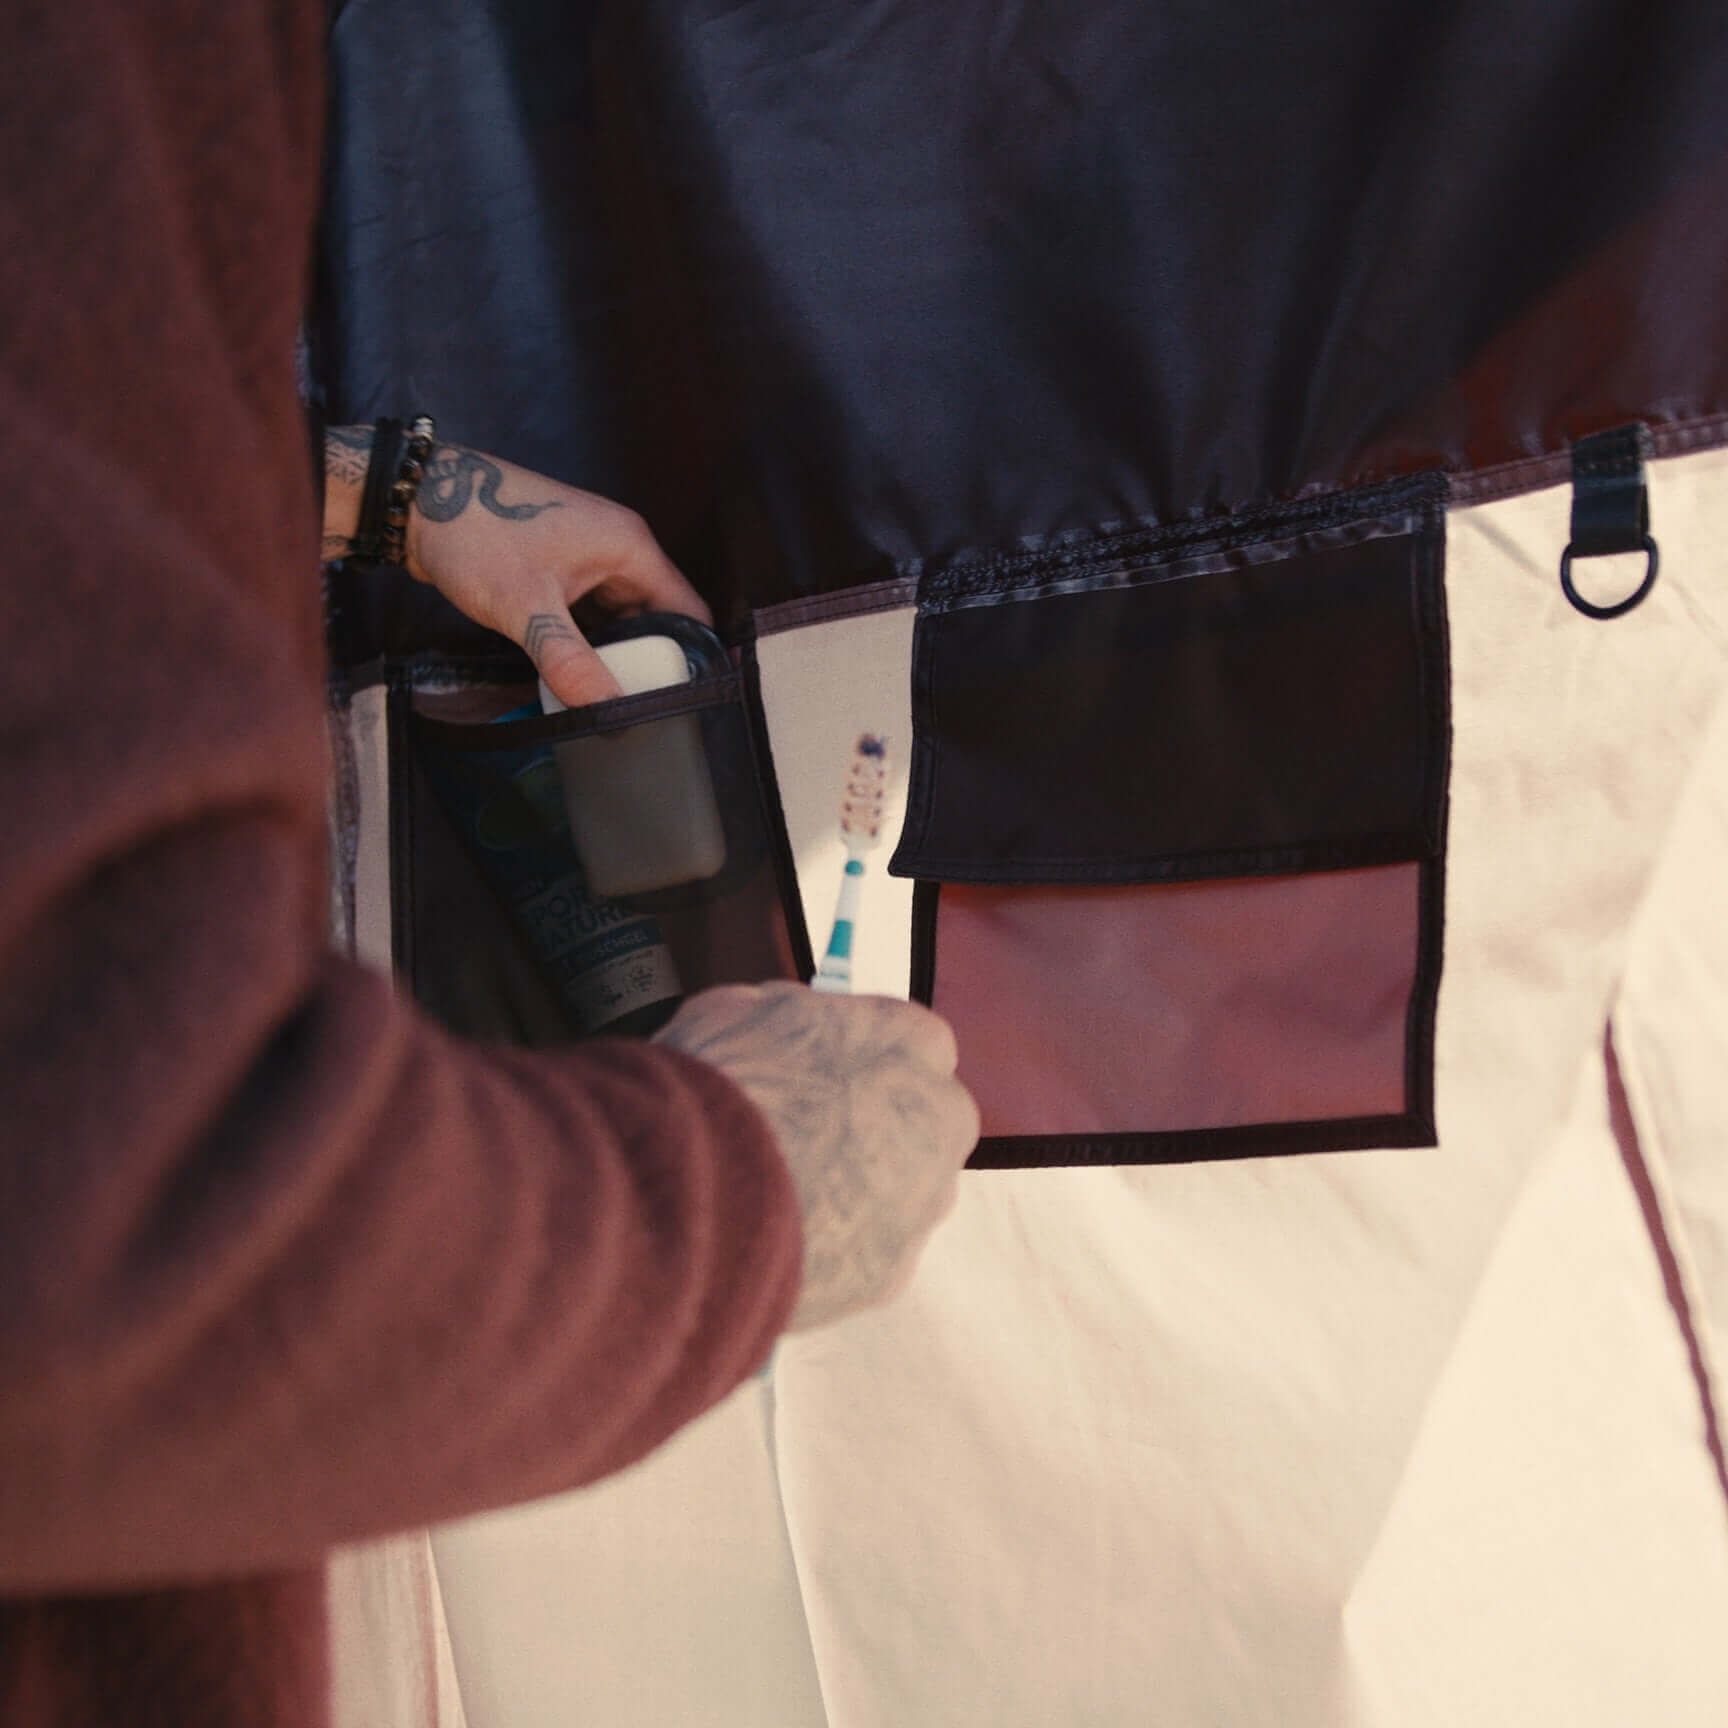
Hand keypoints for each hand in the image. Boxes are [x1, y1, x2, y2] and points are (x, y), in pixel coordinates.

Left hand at [324, 428, 708, 705]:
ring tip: (609, 699)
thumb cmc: (475, 533)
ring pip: (621, 620)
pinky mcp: (560, 568)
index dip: (693, 655)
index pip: (688, 609)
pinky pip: (591, 615)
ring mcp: (588, 557)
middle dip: (650, 662)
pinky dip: (588, 643)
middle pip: (657, 618)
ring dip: (615, 655)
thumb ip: (569, 661)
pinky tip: (576, 674)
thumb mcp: (526, 607)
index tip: (687, 698)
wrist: (417, 501)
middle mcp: (618, 548)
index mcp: (628, 546)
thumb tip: (605, 710)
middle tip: (642, 710)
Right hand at [654, 983, 980, 1331]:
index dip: (861, 1061)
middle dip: (876, 1130)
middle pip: (921, 1122)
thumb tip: (786, 1025)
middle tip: (806, 1140)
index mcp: (913, 1042)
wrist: (687, 1197)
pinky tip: (777, 1243)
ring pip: (902, 1196)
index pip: (913, 1044)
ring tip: (780, 1199)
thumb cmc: (715, 1089)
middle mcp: (939, 1120)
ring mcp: (922, 1203)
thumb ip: (791, 1018)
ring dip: (859, 1195)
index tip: (824, 1077)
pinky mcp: (891, 1273)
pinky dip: (834, 1252)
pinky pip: (868, 1257)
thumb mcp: (742, 1009)